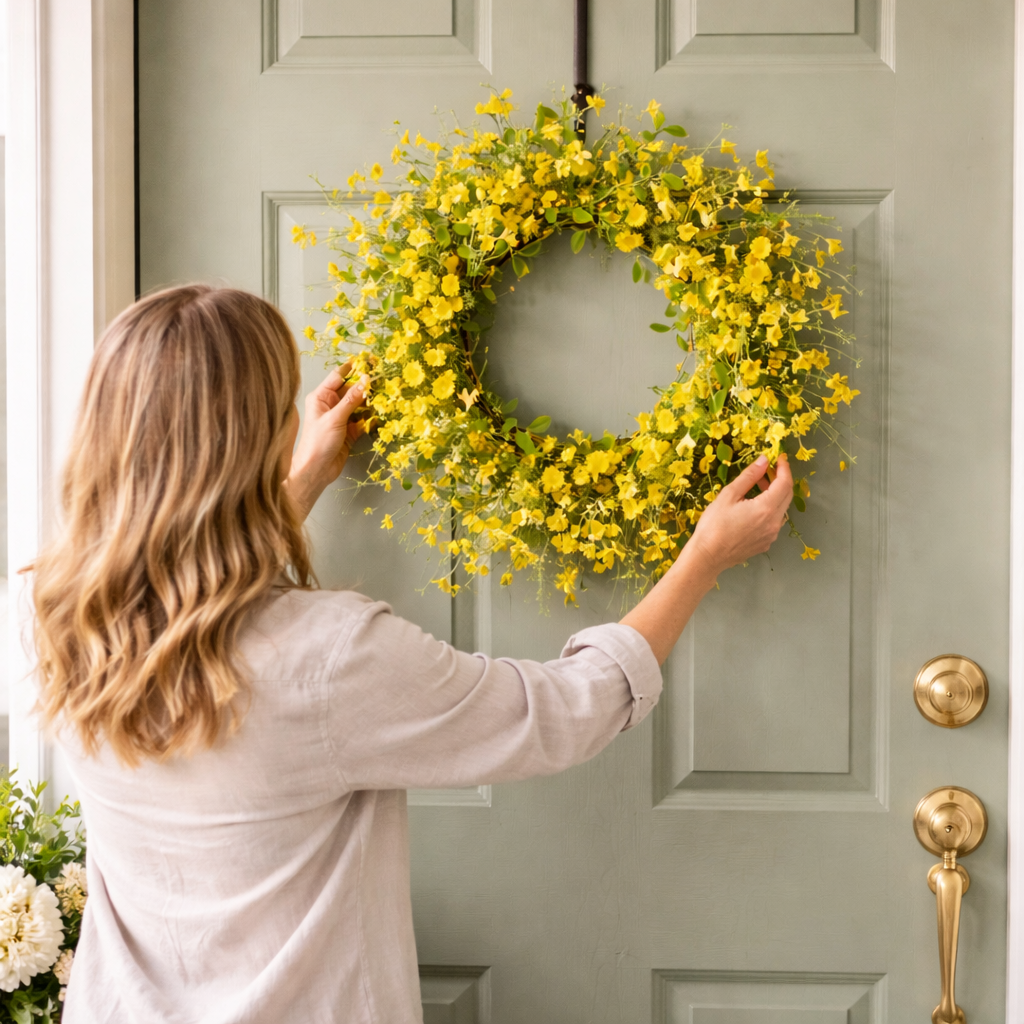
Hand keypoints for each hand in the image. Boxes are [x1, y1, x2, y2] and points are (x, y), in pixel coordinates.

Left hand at [284, 365, 368, 519]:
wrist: (317, 471)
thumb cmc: (317, 443)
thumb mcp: (335, 418)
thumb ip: (351, 400)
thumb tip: (365, 381)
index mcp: (321, 397)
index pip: (339, 376)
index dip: (354, 368)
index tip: (369, 360)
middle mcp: (330, 405)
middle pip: (351, 389)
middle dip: (366, 385)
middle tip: (383, 378)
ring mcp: (341, 418)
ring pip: (360, 404)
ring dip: (372, 401)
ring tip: (386, 395)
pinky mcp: (349, 431)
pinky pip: (363, 419)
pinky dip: (372, 417)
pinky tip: (381, 413)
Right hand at [686, 454, 792, 578]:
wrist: (708, 556)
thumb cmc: (714, 525)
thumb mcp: (729, 495)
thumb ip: (749, 476)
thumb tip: (763, 460)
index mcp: (767, 508)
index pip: (785, 483)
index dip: (784, 468)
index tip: (779, 458)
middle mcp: (775, 522)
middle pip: (787, 496)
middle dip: (781, 480)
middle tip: (767, 470)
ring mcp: (771, 535)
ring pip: (781, 510)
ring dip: (775, 495)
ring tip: (758, 487)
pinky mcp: (765, 543)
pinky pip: (774, 522)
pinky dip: (769, 509)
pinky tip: (754, 507)